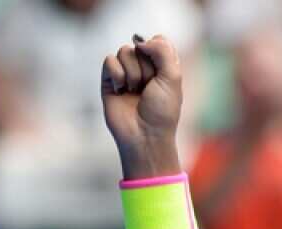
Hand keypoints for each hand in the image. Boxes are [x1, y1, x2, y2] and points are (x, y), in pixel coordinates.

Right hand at [101, 35, 183, 177]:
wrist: (144, 135)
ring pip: (124, 51)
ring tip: (135, 91)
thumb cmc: (162, 111)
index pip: (158, 41)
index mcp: (164, 66)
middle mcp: (145, 67)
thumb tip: (139, 40)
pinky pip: (109, 60)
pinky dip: (117, 75)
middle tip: (148, 88)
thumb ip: (162, 51)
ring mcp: (127, 73)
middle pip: (140, 46)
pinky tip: (121, 91)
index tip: (161, 70)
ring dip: (133, 73)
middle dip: (146, 68)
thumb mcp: (172, 77)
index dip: (158, 50)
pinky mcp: (109, 80)